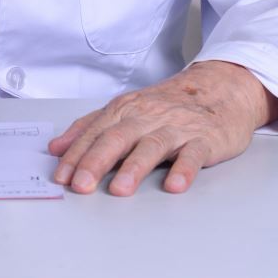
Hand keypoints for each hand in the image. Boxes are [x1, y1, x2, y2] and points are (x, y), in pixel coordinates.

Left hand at [49, 60, 277, 196]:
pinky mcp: (204, 139)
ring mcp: (177, 127)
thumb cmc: (168, 104)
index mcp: (126, 108)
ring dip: (135, 167)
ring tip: (119, 190)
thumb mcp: (127, 109)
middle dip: (97, 161)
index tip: (60, 176)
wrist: (220, 87)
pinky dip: (184, 170)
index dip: (76, 154)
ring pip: (153, 145)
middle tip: (80, 185)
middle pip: (118, 137)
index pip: (96, 132)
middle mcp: (148, 115)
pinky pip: (193, 155)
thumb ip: (92, 127)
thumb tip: (57, 147)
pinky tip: (174, 185)